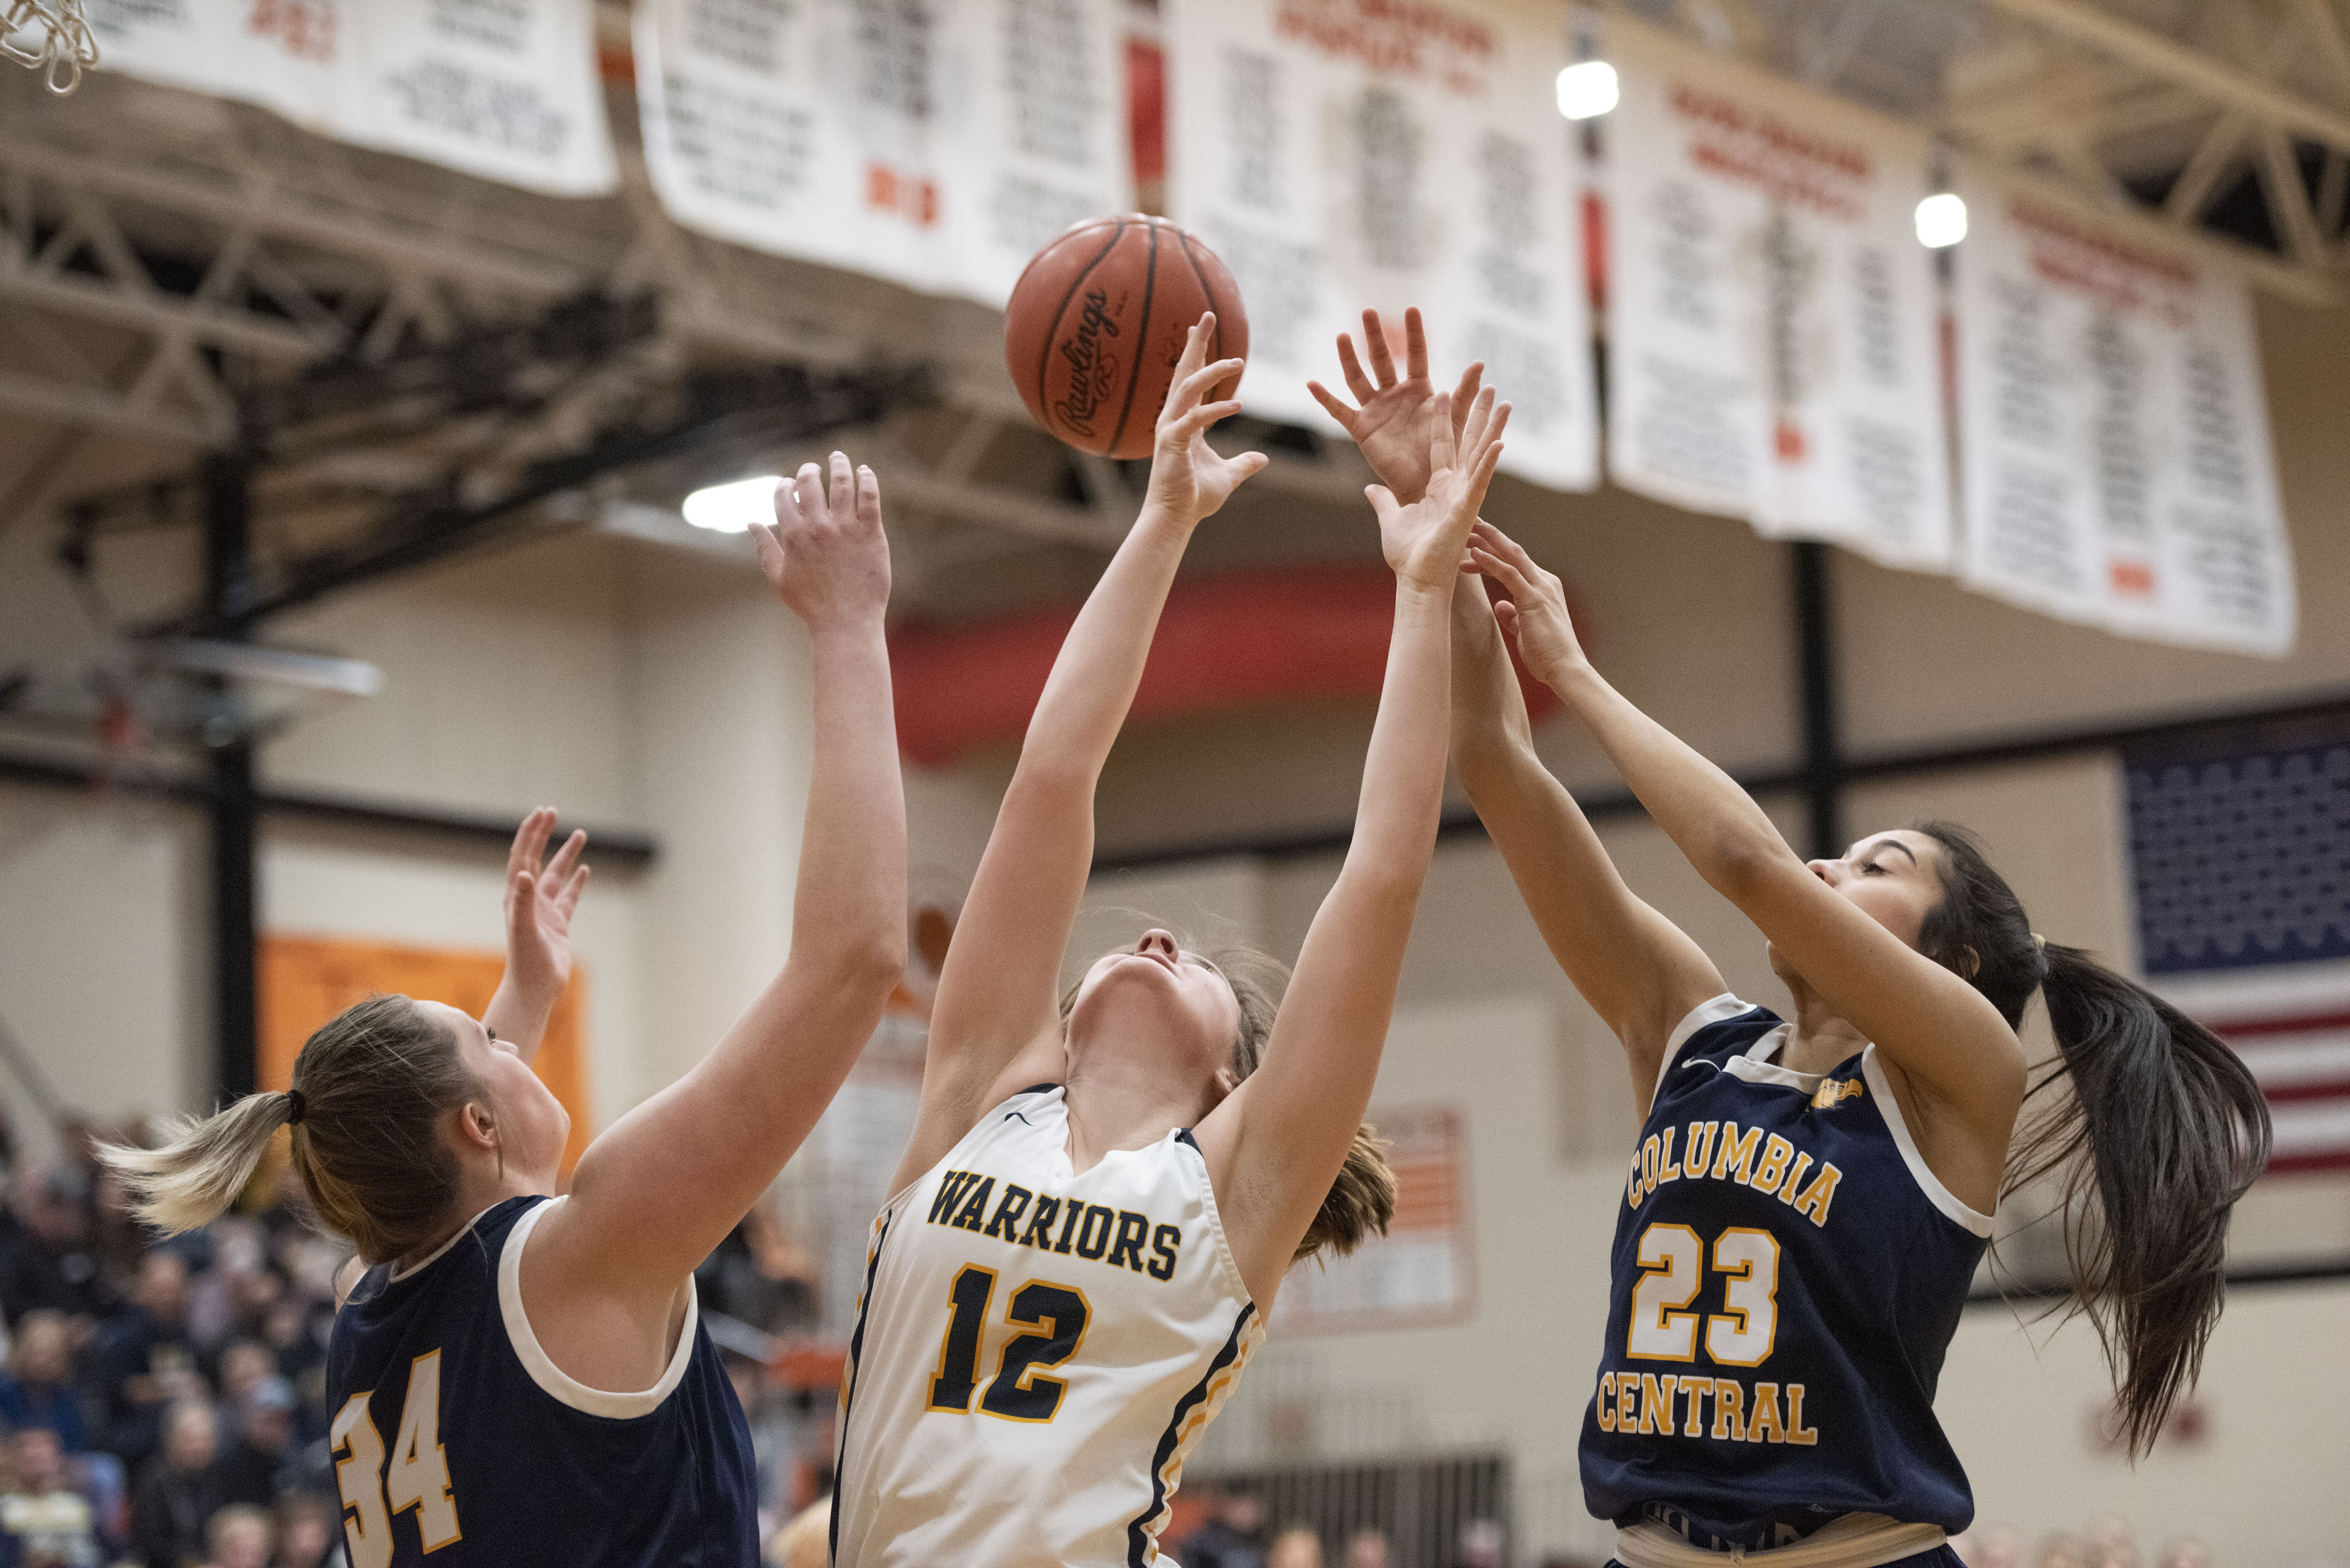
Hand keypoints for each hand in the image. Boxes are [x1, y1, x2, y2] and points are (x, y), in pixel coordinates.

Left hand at [503, 808, 588, 1002]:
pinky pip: (568, 896)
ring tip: (580, 834)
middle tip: (553, 812)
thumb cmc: (527, 962)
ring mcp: (544, 911)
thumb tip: (523, 873)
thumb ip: (523, 901)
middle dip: (543, 835)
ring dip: (565, 854)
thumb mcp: (524, 929)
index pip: (522, 857)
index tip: (542, 813)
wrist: (535, 989)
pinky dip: (576, 882)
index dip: (530, 834)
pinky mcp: (557, 924)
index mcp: (517, 896)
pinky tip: (584, 870)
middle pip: (536, 859)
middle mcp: (528, 899)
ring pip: (556, 875)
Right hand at [751, 451, 891, 626]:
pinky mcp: (871, 532)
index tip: (789, 483)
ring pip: (841, 483)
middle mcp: (818, 527)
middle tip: (813, 467)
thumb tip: (750, 523)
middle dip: (808, 470)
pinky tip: (865, 471)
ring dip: (839, 464)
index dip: (784, 485)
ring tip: (838, 457)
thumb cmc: (811, 604)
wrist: (846, 622)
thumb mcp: (778, 577)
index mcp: (793, 536)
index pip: (784, 496)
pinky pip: (869, 497)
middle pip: (810, 483)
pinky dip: (867, 479)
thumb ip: (764, 547)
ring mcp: (845, 528)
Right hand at [1145, 313, 1267, 522]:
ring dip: (1212, 372)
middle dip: (1196, 343)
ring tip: (1238, 361)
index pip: (1191, 380)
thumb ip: (1244, 464)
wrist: (1175, 519)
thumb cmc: (1194, 498)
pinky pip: (1196, 419)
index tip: (1200, 328)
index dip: (1196, 353)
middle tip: (1207, 315)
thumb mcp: (1228, 476)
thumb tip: (1263, 458)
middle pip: (1185, 372)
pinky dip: (1216, 410)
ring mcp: (1170, 429)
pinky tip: (1238, 404)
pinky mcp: (1172, 443)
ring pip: (1189, 389)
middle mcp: (1173, 419)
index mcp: (1184, 421)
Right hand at [1309, 307, 1483, 503]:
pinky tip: (1312, 383)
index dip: (1415, 332)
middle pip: (1382, 359)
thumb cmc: (1443, 452)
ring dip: (1348, 358)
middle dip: (1375, 336)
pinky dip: (1326, 399)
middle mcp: (1394, 394)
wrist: (1425, 483)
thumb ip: (1464, 392)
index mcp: (1419, 389)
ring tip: (1341, 335)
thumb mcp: (1454, 419)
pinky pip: (1340, 410)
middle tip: (1368, 311)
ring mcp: (1376, 410)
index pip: (1417, 354)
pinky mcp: (1362, 429)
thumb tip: (1480, 363)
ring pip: (1358, 378)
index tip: (1412, 308)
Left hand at [1367, 388, 1508, 592]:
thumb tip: (1370, 489)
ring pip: (1481, 454)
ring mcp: (1464, 495)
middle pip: (1468, 442)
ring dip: (1492, 428)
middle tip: (1488, 387)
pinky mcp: (1468, 507)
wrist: (1416, 578)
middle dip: (1478, 414)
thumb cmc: (1407, 555)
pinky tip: (1500, 440)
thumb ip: (1383, 501)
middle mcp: (1455, 487)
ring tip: (1504, 402)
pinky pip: (1481, 480)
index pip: (1442, 444)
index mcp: (1438, 486)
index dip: (1443, 418)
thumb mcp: (1391, 518)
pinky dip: (1489, 461)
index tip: (1444, 392)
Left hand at [1469, 521, 1587, 680]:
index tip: (1473, 543)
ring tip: (1465, 530)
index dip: (1494, 551)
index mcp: (1543, 587)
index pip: (1515, 562)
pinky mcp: (1533, 599)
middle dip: (1489, 536)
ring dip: (1486, 542)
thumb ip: (1513, 616)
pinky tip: (1474, 554)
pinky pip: (1509, 574)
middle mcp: (1544, 581)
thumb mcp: (1525, 630)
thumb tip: (1500, 606)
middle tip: (1467, 523)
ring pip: (1511, 555)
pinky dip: (1491, 562)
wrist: (1567, 670)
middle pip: (1512, 551)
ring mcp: (1541, 588)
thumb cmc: (1548, 655)